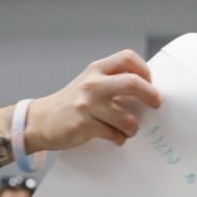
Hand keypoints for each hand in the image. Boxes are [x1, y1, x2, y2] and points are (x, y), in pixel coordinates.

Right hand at [25, 49, 160, 150]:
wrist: (41, 120)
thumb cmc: (71, 103)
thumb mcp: (90, 83)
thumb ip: (113, 81)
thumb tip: (148, 90)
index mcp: (96, 69)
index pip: (128, 58)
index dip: (145, 70)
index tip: (150, 84)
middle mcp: (92, 83)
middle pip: (133, 83)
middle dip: (150, 96)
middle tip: (155, 104)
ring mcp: (87, 104)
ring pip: (127, 118)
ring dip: (133, 127)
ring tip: (128, 129)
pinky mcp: (83, 124)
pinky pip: (114, 134)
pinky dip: (119, 139)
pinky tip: (114, 137)